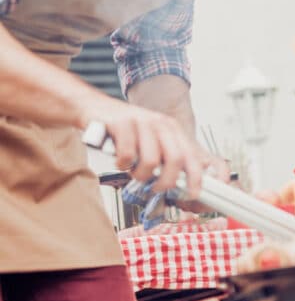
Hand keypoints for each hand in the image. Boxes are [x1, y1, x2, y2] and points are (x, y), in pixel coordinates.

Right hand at [82, 95, 205, 198]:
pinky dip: (122, 165)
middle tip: (155, 188)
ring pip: (151, 161)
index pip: (191, 155)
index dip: (195, 177)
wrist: (94, 106)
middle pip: (175, 159)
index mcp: (171, 128)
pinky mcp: (122, 124)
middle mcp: (160, 124)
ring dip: (140, 174)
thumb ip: (166, 154)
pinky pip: (127, 155)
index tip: (193, 194)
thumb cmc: (124, 129)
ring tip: (132, 170)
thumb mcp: (150, 138)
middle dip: (166, 181)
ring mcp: (142, 122)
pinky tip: (119, 160)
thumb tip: (183, 177)